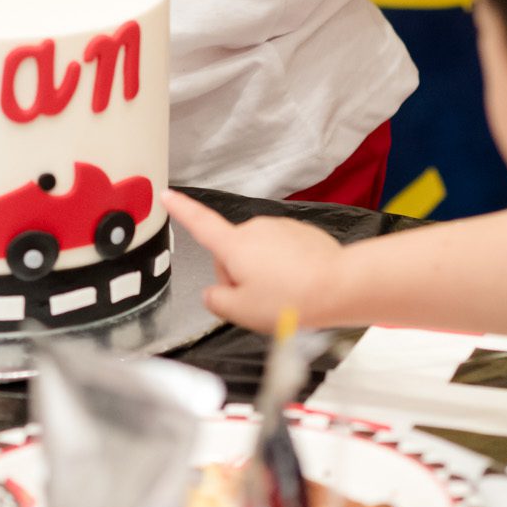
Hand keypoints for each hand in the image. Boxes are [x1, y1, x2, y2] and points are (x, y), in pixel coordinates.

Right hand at [165, 191, 346, 333]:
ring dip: (264, 274)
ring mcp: (279, 227)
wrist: (339, 285)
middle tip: (259, 303)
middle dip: (239, 277)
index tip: (167, 194)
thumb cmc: (291, 299)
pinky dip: (285, 268)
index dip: (181, 210)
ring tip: (284, 297)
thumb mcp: (242, 312)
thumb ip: (217, 302)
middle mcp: (255, 229)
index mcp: (235, 246)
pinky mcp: (300, 232)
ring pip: (258, 255)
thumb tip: (212, 293)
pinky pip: (282, 252)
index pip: (200, 224)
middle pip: (232, 254)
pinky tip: (298, 286)